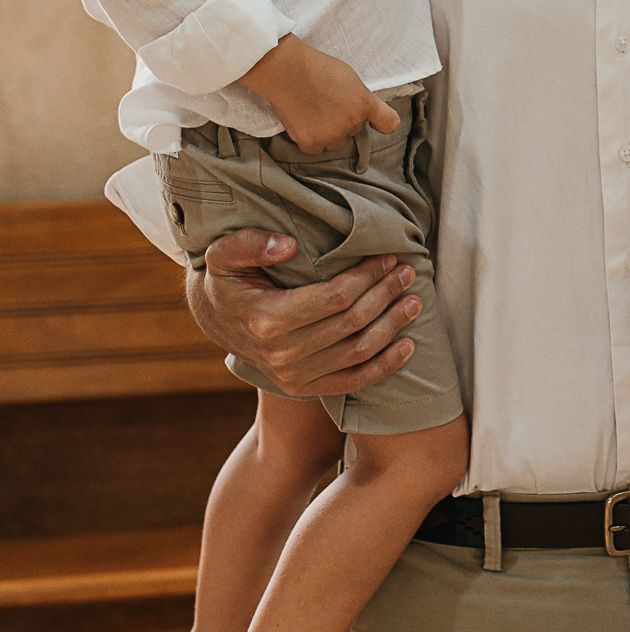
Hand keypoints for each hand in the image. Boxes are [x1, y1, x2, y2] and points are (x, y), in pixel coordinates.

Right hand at [185, 228, 422, 397]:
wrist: (214, 319)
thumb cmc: (226, 280)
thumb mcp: (223, 255)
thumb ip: (250, 244)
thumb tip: (287, 244)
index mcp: (267, 319)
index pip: (335, 297)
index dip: (367, 277)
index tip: (387, 258)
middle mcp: (282, 354)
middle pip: (352, 323)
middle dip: (385, 294)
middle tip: (407, 273)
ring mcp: (294, 376)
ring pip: (358, 351)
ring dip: (392, 326)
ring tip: (413, 302)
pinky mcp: (303, 387)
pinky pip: (353, 383)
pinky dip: (385, 367)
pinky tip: (408, 347)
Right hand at [241, 35, 399, 154]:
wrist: (286, 70)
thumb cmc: (316, 67)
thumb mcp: (349, 77)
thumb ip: (359, 97)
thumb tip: (360, 110)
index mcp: (365, 104)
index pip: (389, 123)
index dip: (382, 124)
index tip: (375, 124)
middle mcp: (352, 123)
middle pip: (353, 131)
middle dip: (342, 121)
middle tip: (325, 103)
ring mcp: (332, 136)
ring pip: (335, 142)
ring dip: (327, 133)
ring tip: (312, 111)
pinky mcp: (311, 144)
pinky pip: (315, 149)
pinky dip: (309, 139)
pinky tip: (302, 121)